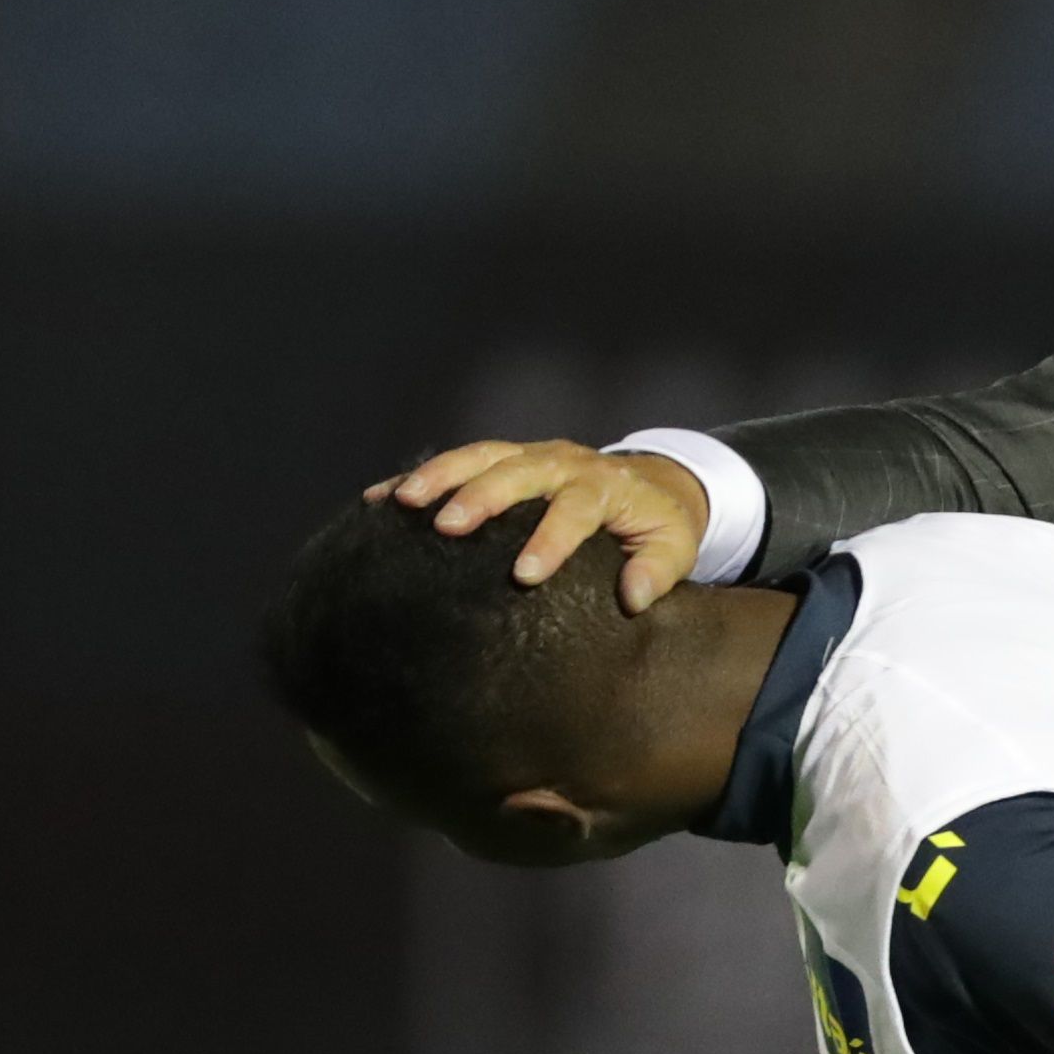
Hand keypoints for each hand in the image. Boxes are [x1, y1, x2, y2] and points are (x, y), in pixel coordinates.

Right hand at [365, 440, 709, 612]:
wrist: (651, 483)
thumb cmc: (659, 525)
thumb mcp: (674, 548)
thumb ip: (657, 572)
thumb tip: (635, 598)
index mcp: (604, 486)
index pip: (576, 509)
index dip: (551, 540)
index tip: (525, 575)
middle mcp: (562, 462)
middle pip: (517, 472)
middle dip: (481, 498)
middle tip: (448, 528)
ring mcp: (529, 455)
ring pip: (479, 456)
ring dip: (439, 475)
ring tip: (401, 501)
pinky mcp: (504, 459)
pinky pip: (457, 461)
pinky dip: (418, 477)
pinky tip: (379, 499)